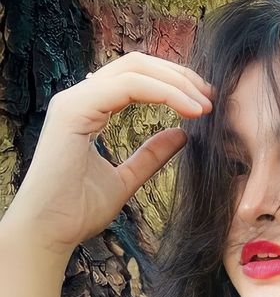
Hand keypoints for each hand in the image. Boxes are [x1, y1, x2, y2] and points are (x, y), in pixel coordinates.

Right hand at [1, 51, 213, 258]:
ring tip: (205, 105)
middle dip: (180, 76)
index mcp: (89, 109)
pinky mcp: (74, 109)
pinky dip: (164, 93)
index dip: (174, 84)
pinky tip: (190, 111)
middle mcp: (79, 97)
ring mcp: (74, 100)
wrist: (49, 232)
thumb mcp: (126, 179)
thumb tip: (182, 134)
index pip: (136, 77)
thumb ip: (150, 156)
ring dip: (176, 83)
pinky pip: (128, 86)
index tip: (205, 104)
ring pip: (135, 69)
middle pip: (137, 64)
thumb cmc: (77, 211)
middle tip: (212, 97)